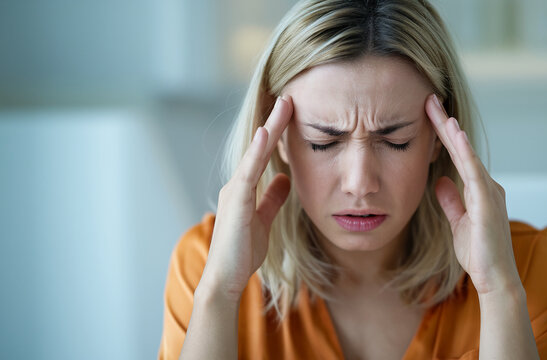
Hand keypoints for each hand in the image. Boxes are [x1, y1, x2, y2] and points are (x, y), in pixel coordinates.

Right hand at [200, 96, 292, 301]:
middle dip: (275, 121)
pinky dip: (257, 151)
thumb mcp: (264, 220)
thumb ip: (272, 198)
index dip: (277, 133)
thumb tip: (284, 178)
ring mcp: (235, 191)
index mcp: (245, 189)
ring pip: (255, 153)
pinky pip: (248, 171)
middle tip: (289, 97)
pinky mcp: (236, 202)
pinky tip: (267, 133)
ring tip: (284, 104)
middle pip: (259, 147)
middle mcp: (237, 185)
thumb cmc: (242, 252)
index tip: (291, 112)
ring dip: (270, 127)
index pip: (264, 155)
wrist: (226, 278)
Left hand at [425, 94, 521, 295]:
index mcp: (479, 190)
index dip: (443, 135)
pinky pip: (474, 172)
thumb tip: (441, 181)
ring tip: (438, 110)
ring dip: (453, 132)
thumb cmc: (479, 253)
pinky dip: (465, 152)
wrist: (495, 279)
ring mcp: (489, 193)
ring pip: (468, 155)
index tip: (428, 114)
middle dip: (445, 124)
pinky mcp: (488, 203)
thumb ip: (452, 200)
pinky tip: (455, 136)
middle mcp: (487, 186)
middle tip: (429, 99)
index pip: (458, 156)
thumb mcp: (458, 222)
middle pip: (462, 149)